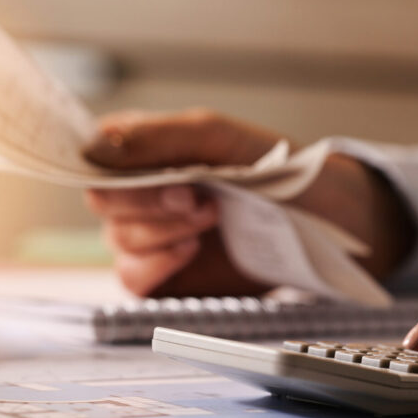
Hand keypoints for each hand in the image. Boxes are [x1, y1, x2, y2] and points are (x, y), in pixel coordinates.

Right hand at [83, 109, 414, 296]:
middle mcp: (140, 194)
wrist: (324, 219)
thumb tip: (94, 145)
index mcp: (144, 152)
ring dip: (161, 232)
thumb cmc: (273, 168)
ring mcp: (152, 237)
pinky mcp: (166, 278)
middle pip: (102, 203)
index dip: (112, 170)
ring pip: (118, 242)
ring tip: (209, 219)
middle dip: (149, 202)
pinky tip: (190, 250)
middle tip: (199, 198)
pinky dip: (157, 265)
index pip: (93, 157)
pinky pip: (134, 280)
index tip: (156, 173)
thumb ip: (155, 137)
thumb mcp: (216, 137)